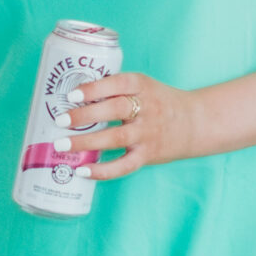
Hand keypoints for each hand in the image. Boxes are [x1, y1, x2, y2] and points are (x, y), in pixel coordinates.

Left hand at [61, 71, 209, 181]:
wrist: (196, 122)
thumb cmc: (160, 102)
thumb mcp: (144, 86)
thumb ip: (115, 89)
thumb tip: (72, 97)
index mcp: (143, 86)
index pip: (118, 84)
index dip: (95, 88)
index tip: (72, 94)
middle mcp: (147, 109)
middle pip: (114, 110)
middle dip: (84, 115)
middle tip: (60, 120)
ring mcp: (148, 134)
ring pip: (115, 138)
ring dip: (86, 142)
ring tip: (62, 145)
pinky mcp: (148, 155)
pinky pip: (124, 166)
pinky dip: (102, 171)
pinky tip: (82, 170)